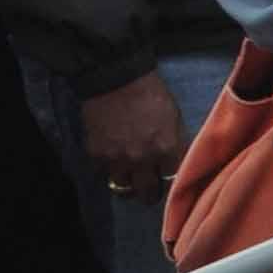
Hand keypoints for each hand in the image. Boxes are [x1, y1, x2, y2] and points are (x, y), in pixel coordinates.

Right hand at [83, 68, 190, 203]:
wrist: (116, 78)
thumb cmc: (151, 94)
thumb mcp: (174, 118)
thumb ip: (175, 144)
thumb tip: (177, 164)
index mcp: (166, 149)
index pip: (172, 181)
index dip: (169, 181)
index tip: (166, 181)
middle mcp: (141, 160)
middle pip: (146, 194)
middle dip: (149, 194)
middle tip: (148, 189)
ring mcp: (116, 160)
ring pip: (122, 188)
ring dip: (127, 184)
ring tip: (129, 177)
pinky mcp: (95, 155)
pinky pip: (103, 174)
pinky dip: (108, 170)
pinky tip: (113, 161)